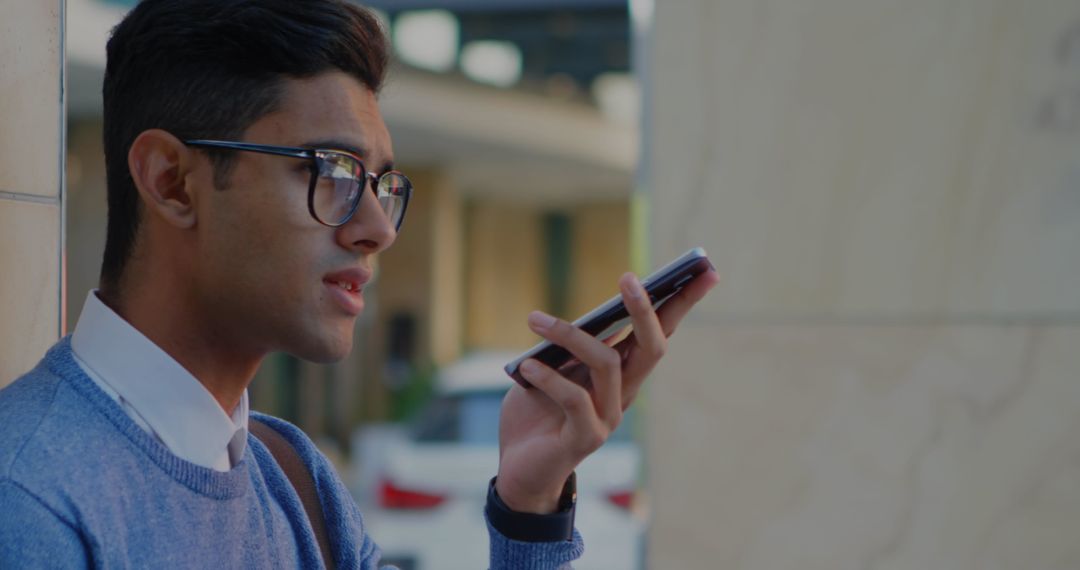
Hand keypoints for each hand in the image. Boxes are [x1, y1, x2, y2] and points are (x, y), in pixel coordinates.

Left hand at [495, 269, 719, 512]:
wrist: (518, 469)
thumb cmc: (535, 413)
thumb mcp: (551, 367)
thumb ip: (569, 345)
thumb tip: (582, 317)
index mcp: (621, 372)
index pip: (659, 332)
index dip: (683, 302)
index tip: (705, 269)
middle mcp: (624, 393)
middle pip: (651, 347)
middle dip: (645, 310)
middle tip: (628, 277)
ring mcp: (609, 417)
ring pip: (607, 363)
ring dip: (570, 335)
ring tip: (535, 319)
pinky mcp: (587, 437)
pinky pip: (574, 398)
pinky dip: (548, 377)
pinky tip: (525, 367)